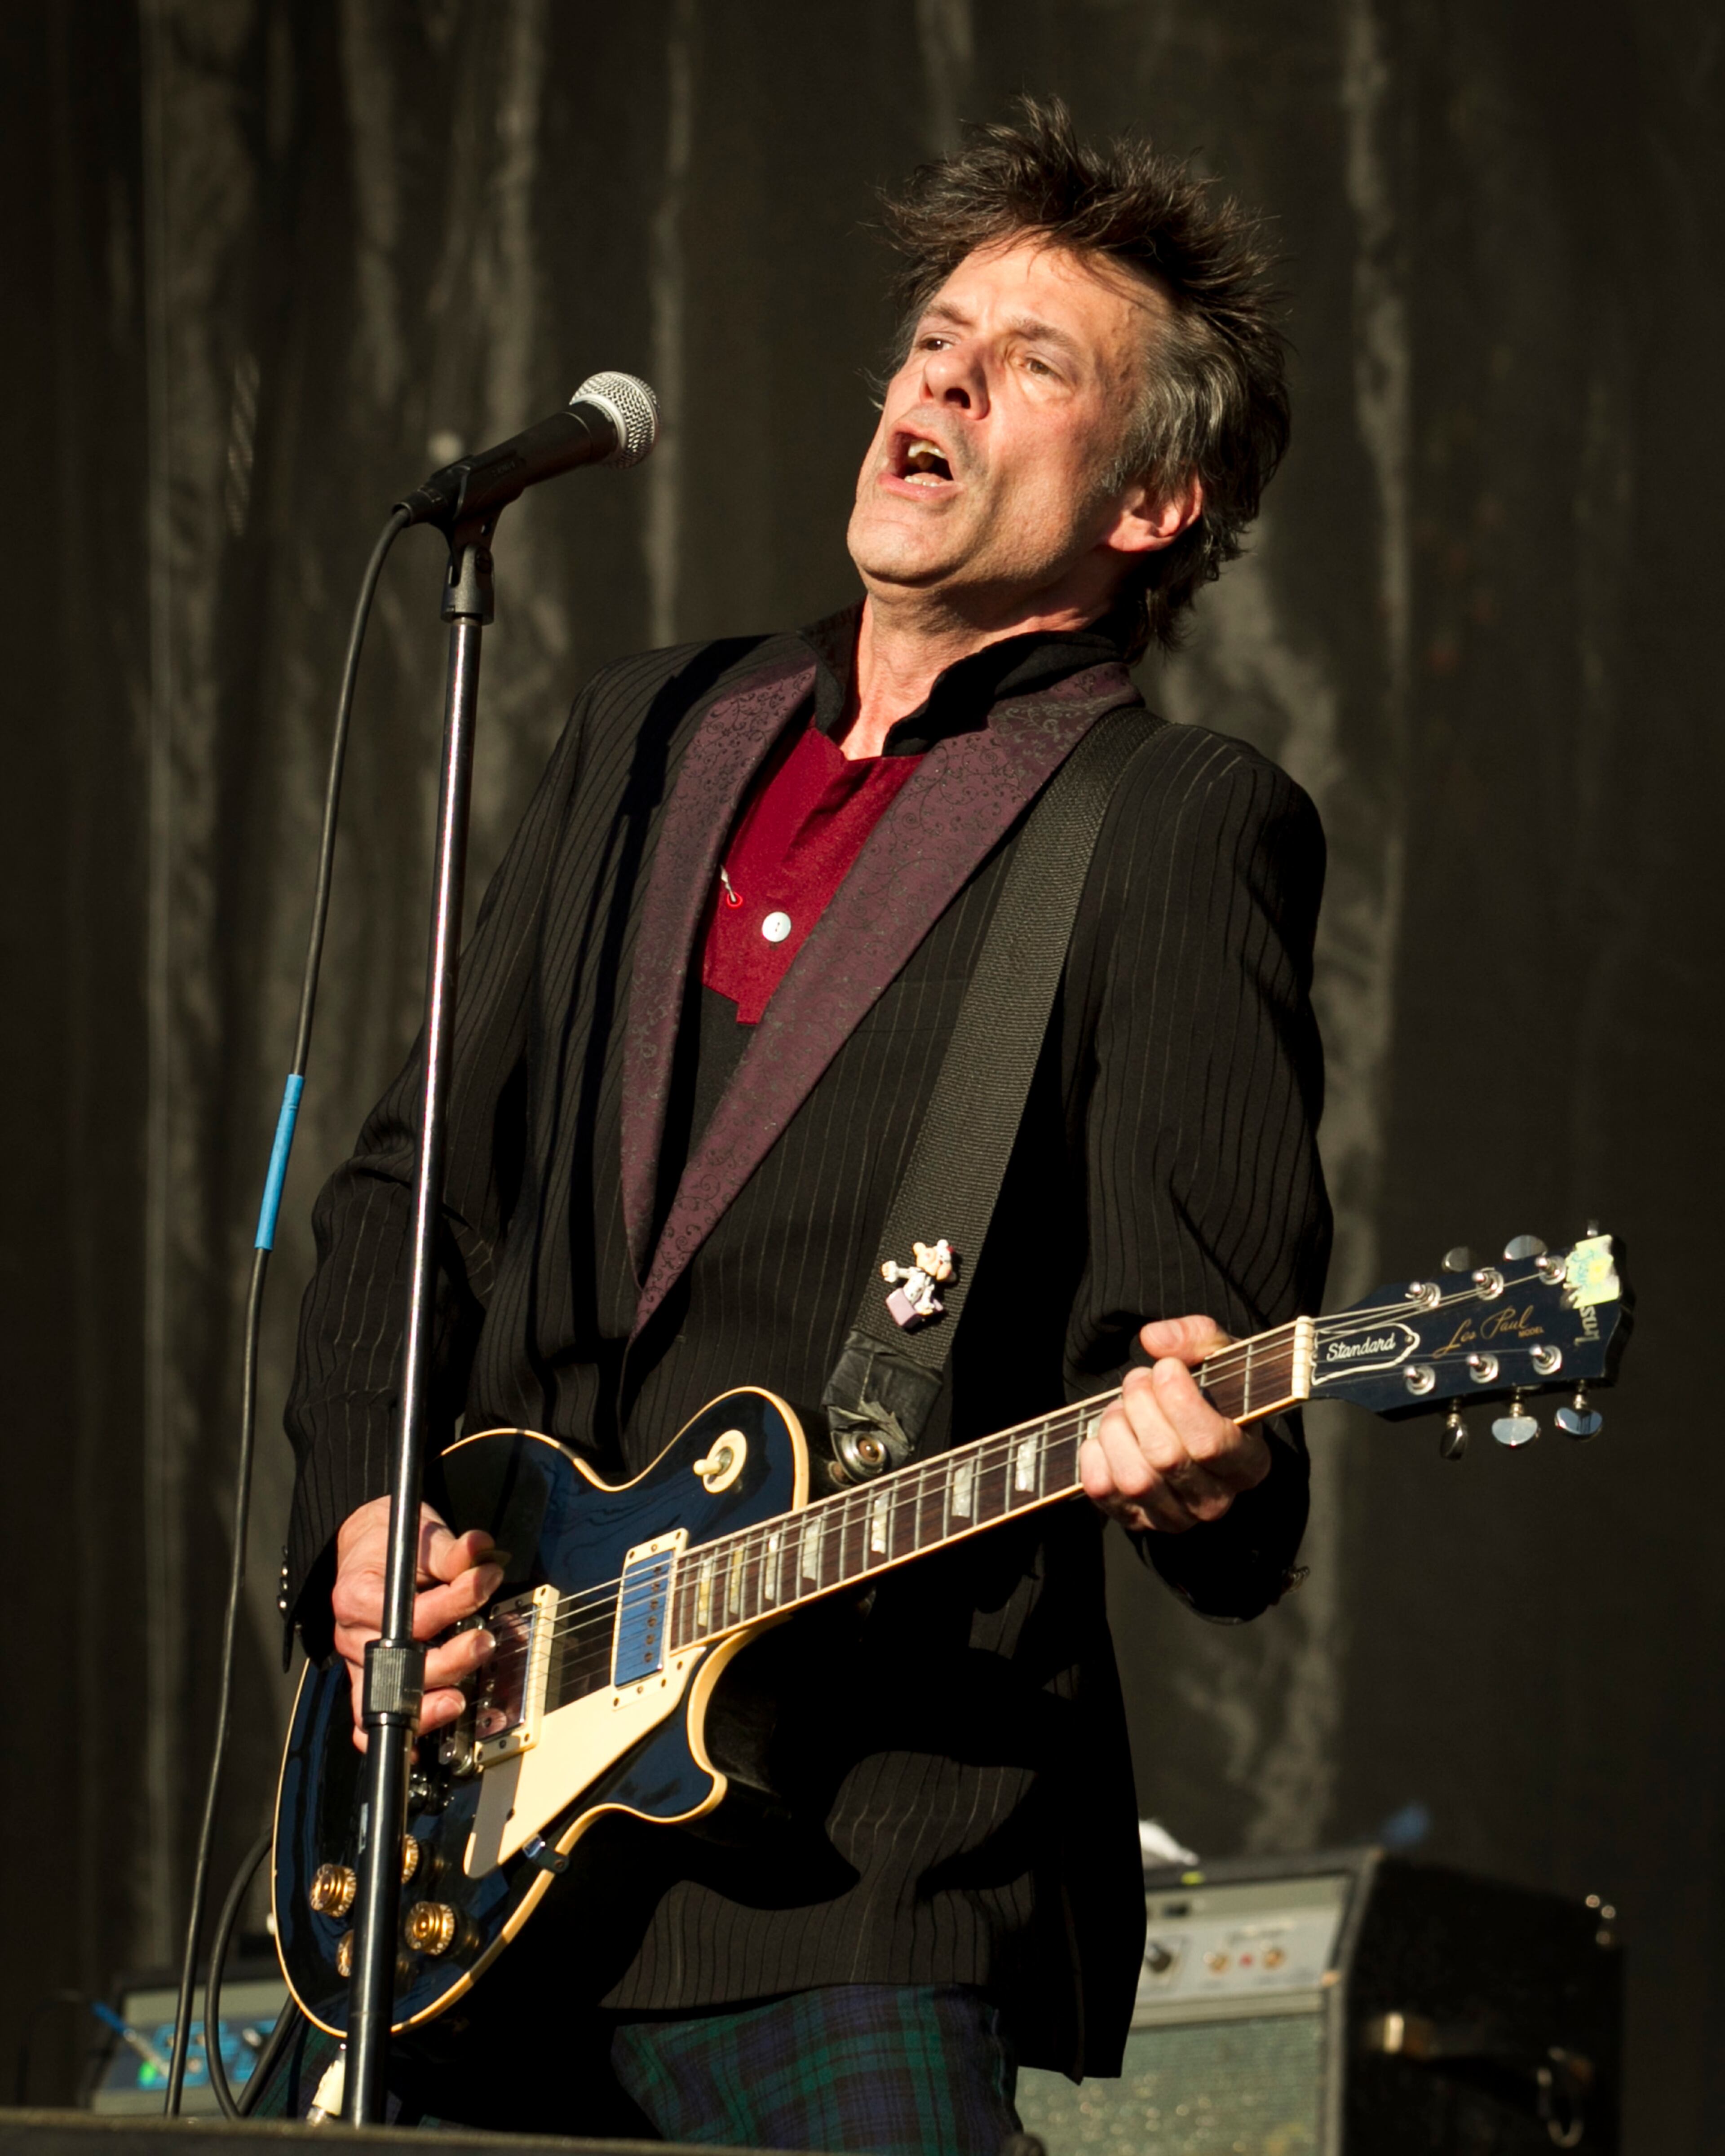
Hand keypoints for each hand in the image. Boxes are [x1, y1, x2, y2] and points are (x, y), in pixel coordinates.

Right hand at [331, 1497, 503, 1751]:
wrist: (366, 1547)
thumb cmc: (390, 1545)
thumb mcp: (421, 1536)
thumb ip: (451, 1551)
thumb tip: (479, 1549)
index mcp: (358, 1595)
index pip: (412, 1613)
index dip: (454, 1602)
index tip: (484, 1583)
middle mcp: (353, 1635)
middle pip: (401, 1665)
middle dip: (450, 1659)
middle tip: (484, 1642)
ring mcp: (358, 1663)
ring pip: (387, 1700)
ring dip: (429, 1703)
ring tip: (462, 1695)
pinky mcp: (367, 1681)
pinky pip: (371, 1721)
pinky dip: (398, 1731)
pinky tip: (421, 1745)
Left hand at [1080, 1314, 1268, 1533]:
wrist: (1188, 1424)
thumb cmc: (1211, 1391)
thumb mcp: (1218, 1356)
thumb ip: (1196, 1337)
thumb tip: (1154, 1339)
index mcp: (1248, 1462)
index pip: (1211, 1443)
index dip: (1179, 1400)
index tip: (1165, 1368)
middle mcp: (1215, 1500)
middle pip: (1166, 1457)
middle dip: (1141, 1406)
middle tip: (1138, 1379)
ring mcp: (1174, 1517)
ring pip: (1134, 1478)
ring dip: (1116, 1429)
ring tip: (1121, 1407)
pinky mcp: (1135, 1521)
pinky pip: (1102, 1490)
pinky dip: (1094, 1454)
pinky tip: (1106, 1434)